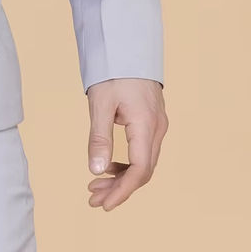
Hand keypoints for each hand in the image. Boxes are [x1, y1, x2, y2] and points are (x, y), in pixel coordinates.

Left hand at [85, 77, 167, 209]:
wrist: (127, 47)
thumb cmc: (113, 71)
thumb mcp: (100, 103)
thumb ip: (99, 137)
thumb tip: (96, 171)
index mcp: (146, 125)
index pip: (140, 170)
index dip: (123, 190)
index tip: (104, 204)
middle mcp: (157, 129)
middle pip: (143, 170)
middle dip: (119, 188)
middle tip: (93, 200)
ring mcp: (157, 125)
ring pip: (143, 162)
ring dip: (121, 177)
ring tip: (95, 187)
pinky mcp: (152, 121)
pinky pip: (143, 151)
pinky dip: (126, 163)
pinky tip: (109, 167)